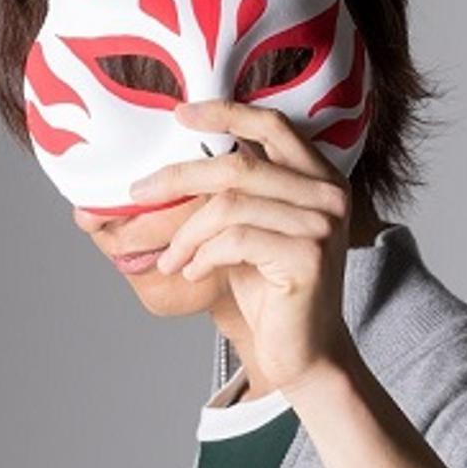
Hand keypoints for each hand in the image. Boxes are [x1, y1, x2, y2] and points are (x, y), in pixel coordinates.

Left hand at [125, 99, 356, 396]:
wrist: (304, 354)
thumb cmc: (272, 293)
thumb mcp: (250, 232)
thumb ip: (232, 195)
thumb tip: (171, 166)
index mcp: (320, 177)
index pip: (272, 126)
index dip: (226, 113)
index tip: (180, 115)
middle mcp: (328, 195)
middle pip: (238, 166)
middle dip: (179, 178)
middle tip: (138, 194)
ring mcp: (322, 225)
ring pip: (229, 206)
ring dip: (185, 234)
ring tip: (168, 259)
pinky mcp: (308, 258)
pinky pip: (235, 240)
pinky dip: (202, 256)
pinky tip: (193, 273)